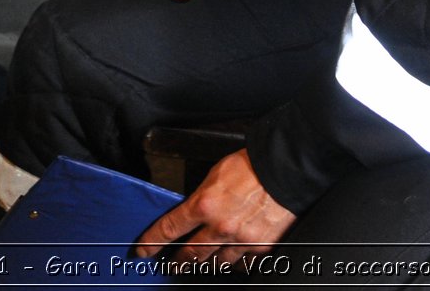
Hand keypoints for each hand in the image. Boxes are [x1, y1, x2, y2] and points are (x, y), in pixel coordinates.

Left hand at [134, 149, 294, 265]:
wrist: (285, 169)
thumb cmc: (252, 165)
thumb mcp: (215, 174)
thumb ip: (202, 196)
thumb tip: (194, 210)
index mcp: (204, 204)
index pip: (169, 228)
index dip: (152, 241)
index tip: (144, 250)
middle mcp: (221, 226)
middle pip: (191, 253)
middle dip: (179, 260)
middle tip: (173, 263)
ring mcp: (241, 240)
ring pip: (216, 261)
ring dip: (207, 262)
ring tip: (201, 262)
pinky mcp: (261, 247)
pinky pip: (243, 263)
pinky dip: (235, 262)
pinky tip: (231, 258)